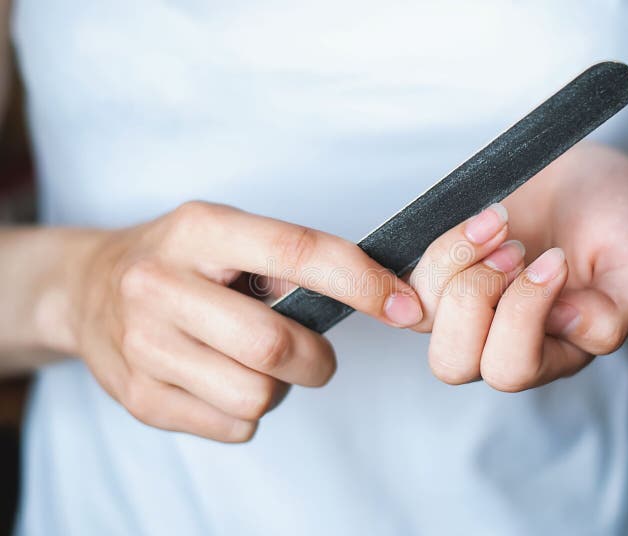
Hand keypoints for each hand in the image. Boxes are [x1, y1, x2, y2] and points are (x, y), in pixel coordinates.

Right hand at [68, 201, 422, 441]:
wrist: (84, 289)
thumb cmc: (178, 260)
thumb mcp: (226, 233)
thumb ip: (289, 261)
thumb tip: (376, 296)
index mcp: (200, 229)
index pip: (297, 252)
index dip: (361, 282)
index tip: (404, 306)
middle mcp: (161, 284)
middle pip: (275, 344)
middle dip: (317, 359)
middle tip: (316, 355)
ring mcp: (143, 346)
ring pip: (257, 395)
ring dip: (280, 387)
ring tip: (255, 363)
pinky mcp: (139, 398)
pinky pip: (234, 426)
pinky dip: (248, 410)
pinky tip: (223, 380)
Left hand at [408, 142, 627, 390]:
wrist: (589, 180)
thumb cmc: (619, 221)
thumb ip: (614, 311)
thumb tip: (564, 326)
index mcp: (554, 353)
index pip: (512, 368)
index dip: (523, 313)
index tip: (557, 257)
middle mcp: (503, 340)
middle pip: (453, 363)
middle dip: (474, 298)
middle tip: (513, 250)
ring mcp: (469, 308)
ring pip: (424, 319)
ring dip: (455, 264)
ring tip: (499, 223)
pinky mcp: (444, 275)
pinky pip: (410, 282)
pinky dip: (437, 248)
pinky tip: (479, 220)